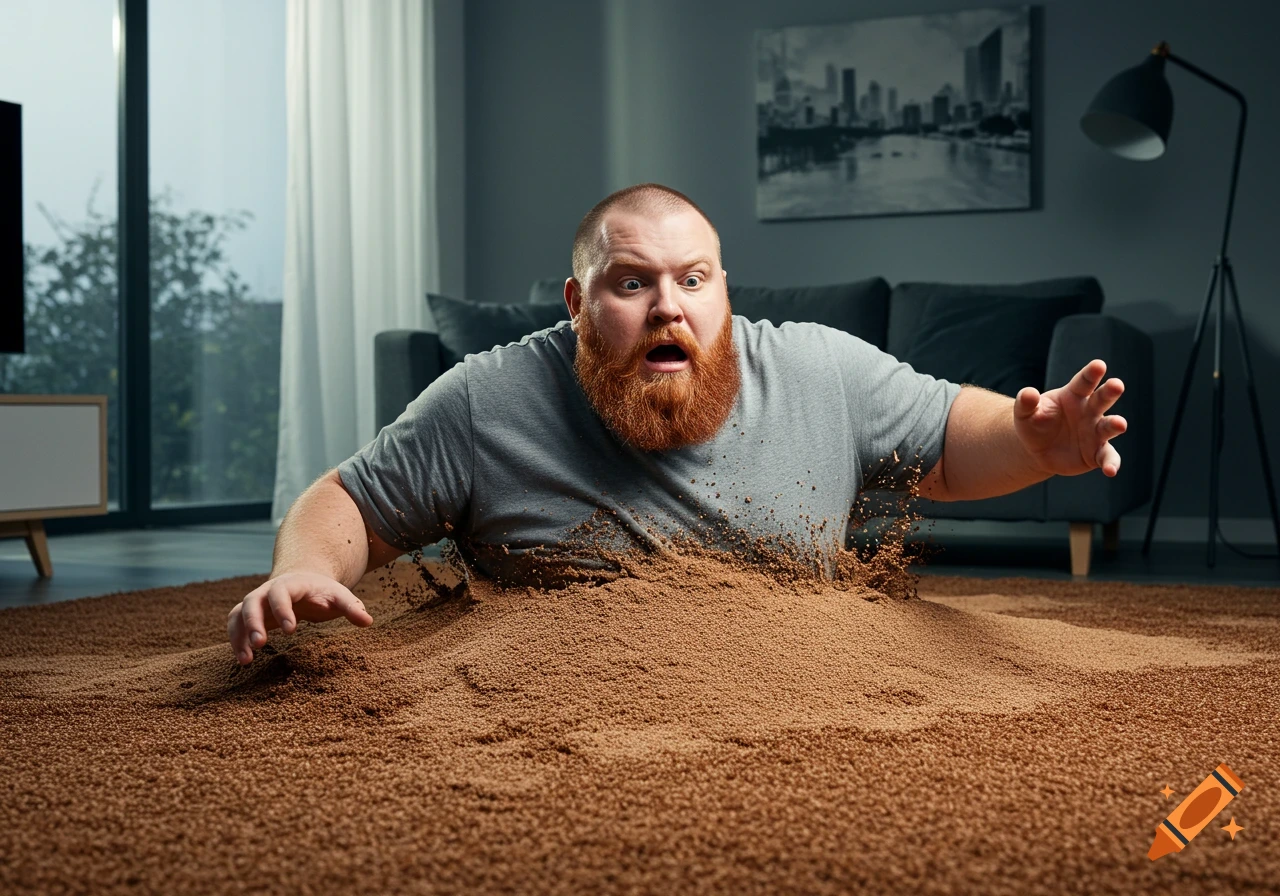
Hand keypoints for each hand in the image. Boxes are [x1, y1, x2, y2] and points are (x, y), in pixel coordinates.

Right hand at [227, 571, 373, 664]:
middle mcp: (267, 590)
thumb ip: (352, 607)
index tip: (290, 630)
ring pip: (238, 614)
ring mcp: (255, 602)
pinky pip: (235, 625)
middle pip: (252, 602)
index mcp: (290, 584)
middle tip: (261, 644)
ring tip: (246, 660)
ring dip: (240, 635)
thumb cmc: (323, 592)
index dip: (283, 609)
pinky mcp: (248, 615)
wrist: (304, 581)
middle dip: (254, 622)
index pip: (281, 593)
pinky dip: (236, 641)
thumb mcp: (339, 595)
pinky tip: (244, 661)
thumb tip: (368, 622)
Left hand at [1014, 359, 1126, 477]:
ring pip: (1109, 426)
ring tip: (1120, 424)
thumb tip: (1028, 393)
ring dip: (1115, 425)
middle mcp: (1090, 411)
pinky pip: (1107, 457)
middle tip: (1116, 385)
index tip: (1099, 365)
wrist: (1038, 449)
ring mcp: (1096, 432)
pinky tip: (1110, 470)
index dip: (1091, 373)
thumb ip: (1026, 402)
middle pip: (1102, 399)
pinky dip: (1111, 463)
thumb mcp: (1025, 413)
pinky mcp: (1097, 453)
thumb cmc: (1035, 423)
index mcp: (1074, 395)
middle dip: (1110, 391)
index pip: (1084, 382)